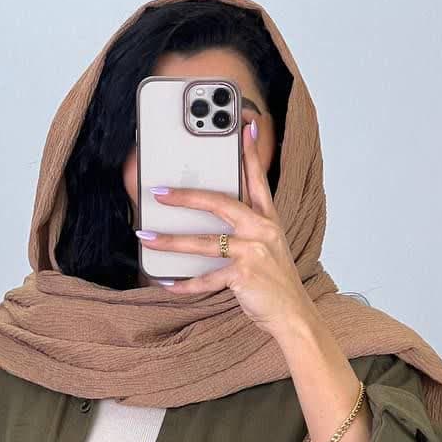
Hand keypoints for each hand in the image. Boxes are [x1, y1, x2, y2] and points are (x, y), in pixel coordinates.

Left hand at [136, 119, 313, 341]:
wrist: (293, 315)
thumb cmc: (277, 283)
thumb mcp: (269, 249)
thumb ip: (248, 231)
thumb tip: (213, 225)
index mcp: (268, 220)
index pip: (257, 180)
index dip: (250, 153)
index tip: (243, 126)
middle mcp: (262, 230)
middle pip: (220, 203)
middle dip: (187, 196)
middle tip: (160, 192)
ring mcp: (254, 252)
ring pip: (205, 242)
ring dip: (172, 241)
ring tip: (147, 237)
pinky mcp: (244, 275)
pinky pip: (207, 278)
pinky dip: (186, 284)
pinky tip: (169, 284)